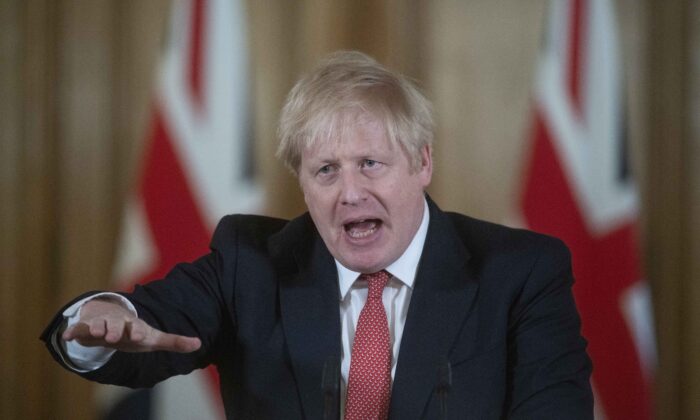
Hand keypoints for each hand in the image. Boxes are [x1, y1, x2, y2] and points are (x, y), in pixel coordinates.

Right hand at [62, 298, 200, 352]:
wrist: (111, 319)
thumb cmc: (135, 332)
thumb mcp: (153, 338)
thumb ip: (174, 341)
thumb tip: (199, 344)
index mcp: (134, 326)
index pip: (136, 328)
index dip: (136, 331)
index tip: (138, 335)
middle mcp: (117, 323)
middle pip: (116, 325)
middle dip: (115, 329)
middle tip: (114, 336)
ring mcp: (101, 324)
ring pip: (97, 325)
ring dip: (95, 328)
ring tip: (94, 332)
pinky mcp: (86, 328)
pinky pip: (78, 329)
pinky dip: (73, 332)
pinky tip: (66, 336)